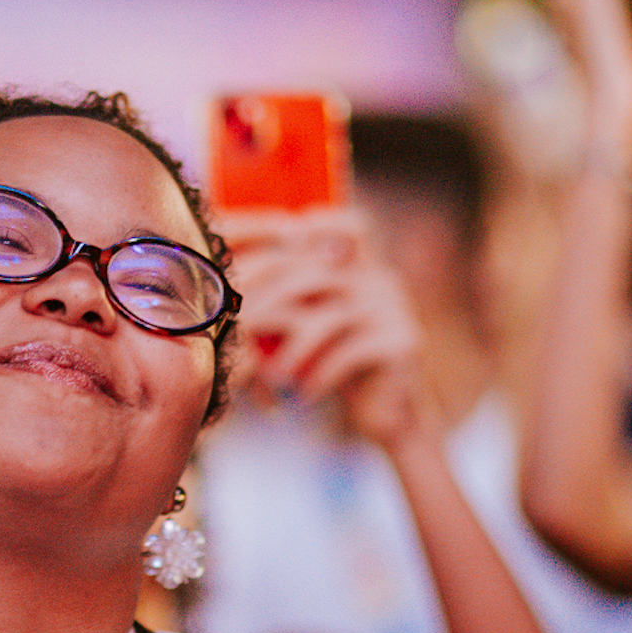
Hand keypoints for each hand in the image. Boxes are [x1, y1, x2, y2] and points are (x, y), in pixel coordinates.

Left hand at [216, 206, 434, 450]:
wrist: (387, 410)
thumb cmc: (337, 363)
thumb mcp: (314, 326)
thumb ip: (292, 301)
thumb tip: (230, 292)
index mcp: (363, 267)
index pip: (351, 225)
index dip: (320, 222)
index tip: (279, 244)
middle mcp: (382, 280)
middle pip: (315, 275)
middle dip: (269, 305)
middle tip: (240, 335)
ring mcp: (394, 309)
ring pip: (327, 319)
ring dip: (291, 352)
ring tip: (272, 379)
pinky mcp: (401, 342)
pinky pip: (349, 353)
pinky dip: (318, 376)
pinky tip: (303, 396)